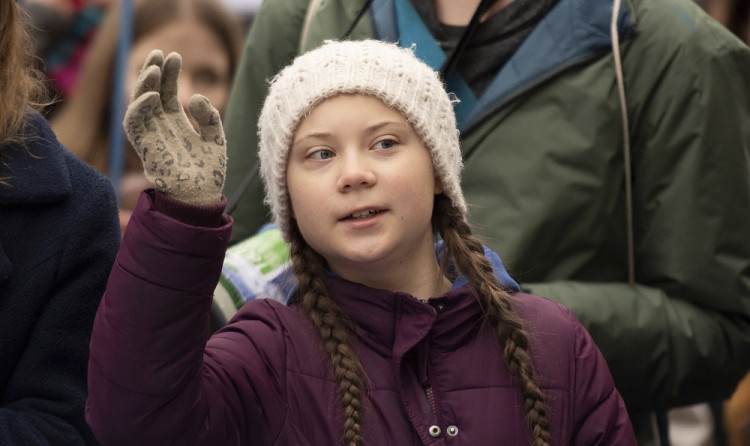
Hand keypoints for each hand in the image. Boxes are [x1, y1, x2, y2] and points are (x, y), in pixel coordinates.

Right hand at [123, 50, 226, 204]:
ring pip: (138, 104)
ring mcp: (151, 136)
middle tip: (160, 53)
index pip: (167, 91)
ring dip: (143, 84)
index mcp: (175, 122)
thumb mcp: (216, 138)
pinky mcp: (144, 147)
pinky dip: (139, 107)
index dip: (169, 73)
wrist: (202, 197)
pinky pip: (133, 124)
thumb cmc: (209, 172)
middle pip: (150, 92)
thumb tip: (194, 96)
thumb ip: (209, 116)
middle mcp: (160, 126)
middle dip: (153, 71)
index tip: (175, 56)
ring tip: (155, 69)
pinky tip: (153, 95)